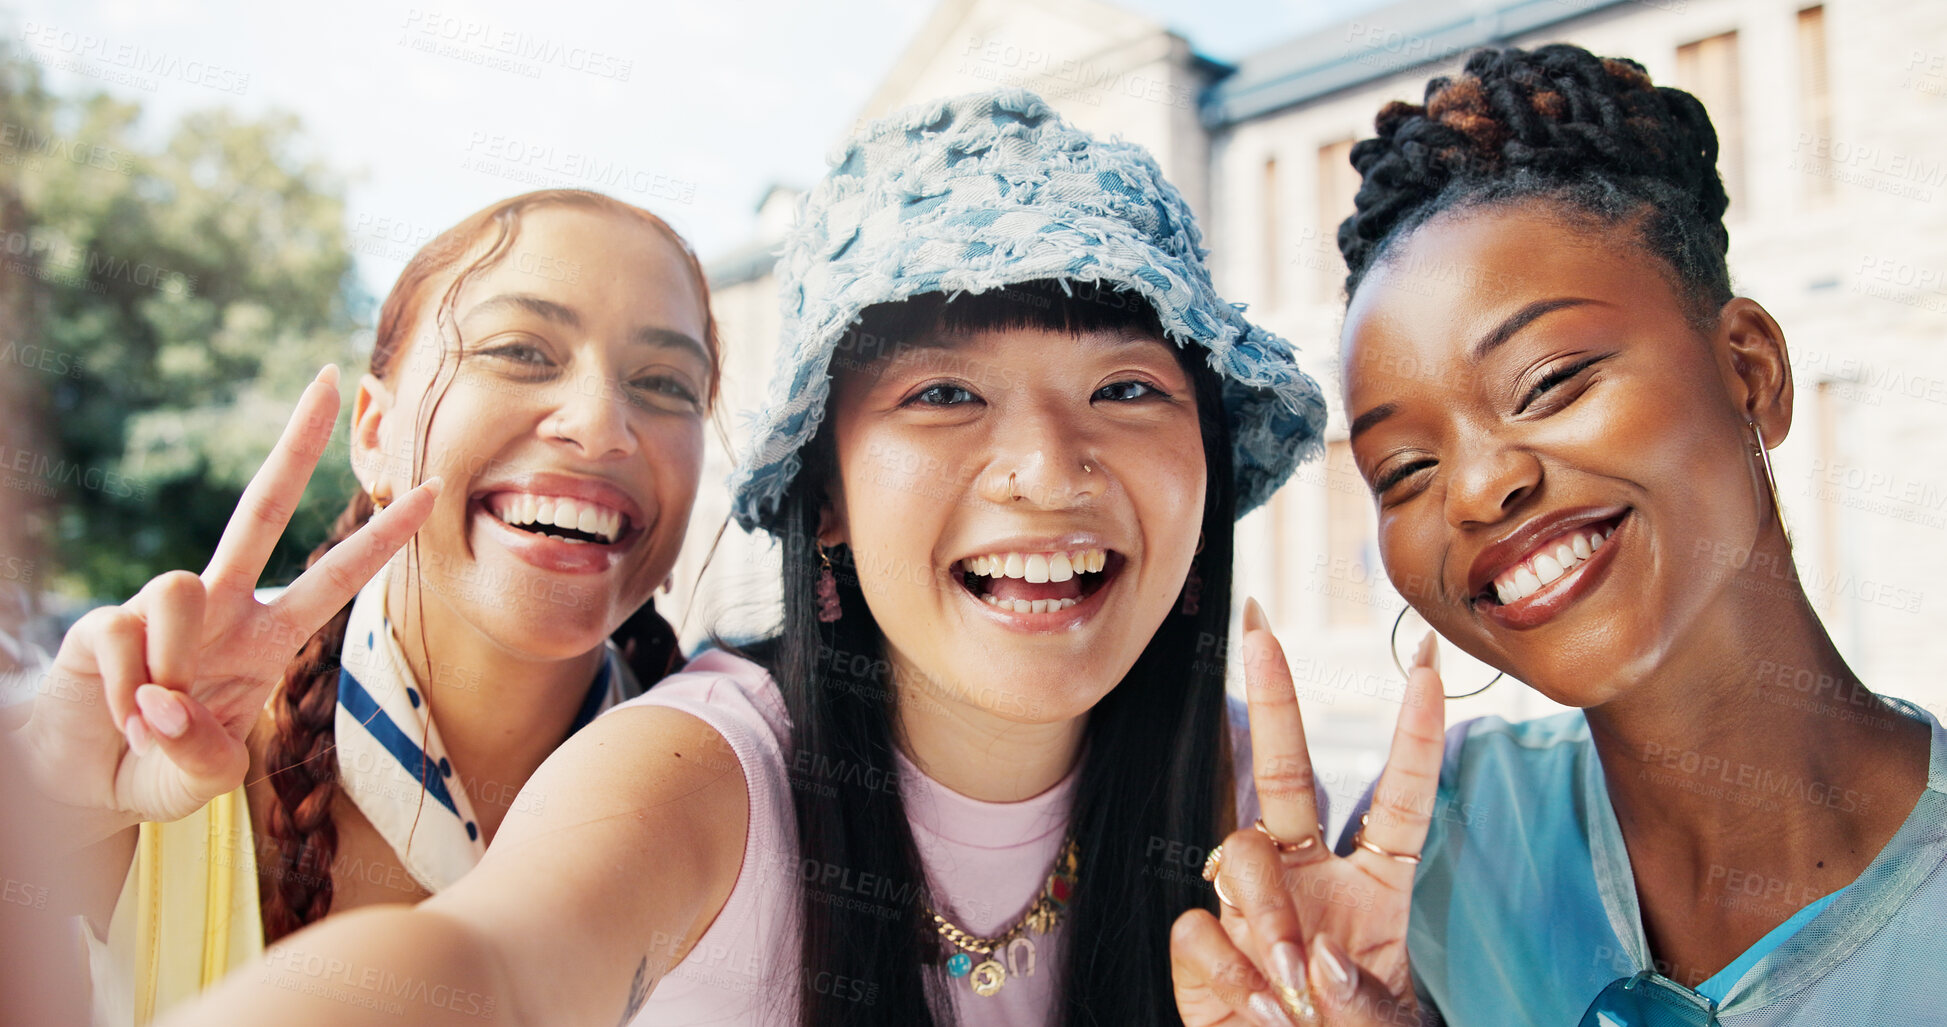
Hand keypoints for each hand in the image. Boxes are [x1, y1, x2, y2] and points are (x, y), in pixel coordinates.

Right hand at [16, 366, 438, 843]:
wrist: (81, 781)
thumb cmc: (158, 767)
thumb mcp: (200, 781)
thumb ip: (202, 755)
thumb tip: (168, 701)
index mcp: (268, 639)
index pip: (337, 578)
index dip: (384, 538)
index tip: (432, 490)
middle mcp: (222, 608)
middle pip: (263, 507)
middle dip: (296, 443)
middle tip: (330, 376)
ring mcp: (163, 610)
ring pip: (180, 585)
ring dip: (172, 660)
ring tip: (156, 716)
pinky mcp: (103, 621)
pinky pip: (123, 637)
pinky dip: (126, 690)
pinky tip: (120, 714)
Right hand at [1170, 598, 1445, 1026]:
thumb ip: (1363, 1002)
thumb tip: (1315, 959)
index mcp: (1376, 890)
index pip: (1402, 800)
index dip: (1415, 735)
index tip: (1430, 667)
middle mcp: (1308, 881)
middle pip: (1288, 773)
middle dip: (1273, 696)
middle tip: (1260, 626)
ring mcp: (1250, 908)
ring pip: (1241, 853)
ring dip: (1266, 915)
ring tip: (1288, 992)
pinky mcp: (1199, 947)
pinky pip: (1196, 927)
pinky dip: (1225, 970)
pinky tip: (1250, 1006)